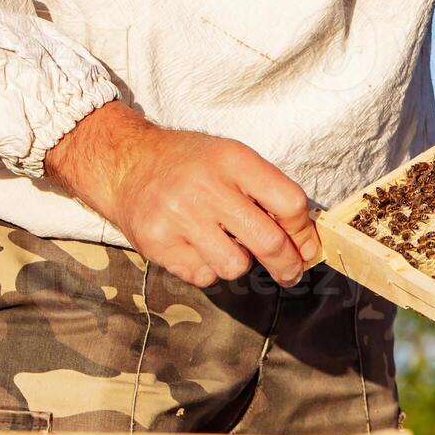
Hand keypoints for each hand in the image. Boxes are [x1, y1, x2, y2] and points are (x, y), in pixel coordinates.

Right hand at [45, 101, 319, 287]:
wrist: (127, 165)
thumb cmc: (191, 165)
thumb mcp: (232, 158)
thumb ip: (267, 191)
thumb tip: (304, 239)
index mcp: (233, 160)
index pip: (289, 203)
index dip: (304, 231)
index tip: (307, 246)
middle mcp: (206, 187)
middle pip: (268, 241)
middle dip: (288, 265)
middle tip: (291, 272)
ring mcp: (179, 217)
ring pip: (236, 266)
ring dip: (241, 263)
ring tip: (230, 247)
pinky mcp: (158, 244)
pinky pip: (204, 275)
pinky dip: (209, 269)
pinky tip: (199, 248)